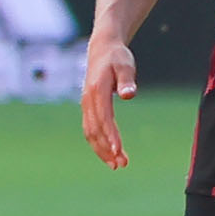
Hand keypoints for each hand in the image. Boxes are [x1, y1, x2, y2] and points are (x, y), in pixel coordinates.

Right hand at [79, 33, 138, 168]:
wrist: (102, 50)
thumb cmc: (117, 58)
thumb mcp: (125, 64)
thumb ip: (127, 80)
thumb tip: (129, 94)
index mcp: (97, 89)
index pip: (104, 117)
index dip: (111, 135)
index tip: (119, 151)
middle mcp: (88, 100)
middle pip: (95, 130)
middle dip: (107, 149)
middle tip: (123, 164)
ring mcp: (86, 106)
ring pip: (91, 133)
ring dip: (102, 150)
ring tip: (118, 165)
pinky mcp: (88, 109)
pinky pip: (90, 130)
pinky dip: (98, 145)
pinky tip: (110, 155)